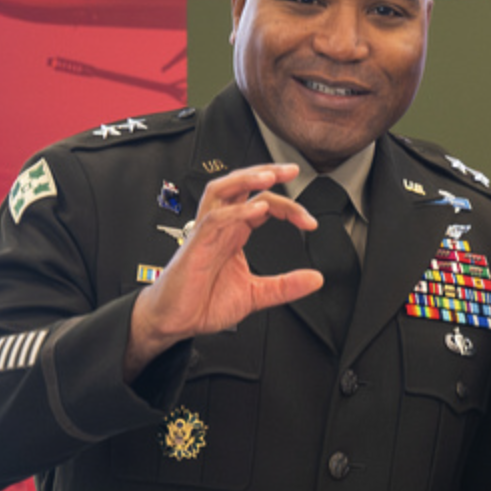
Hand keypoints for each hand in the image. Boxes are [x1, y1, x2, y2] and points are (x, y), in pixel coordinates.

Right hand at [124, 164, 322, 378]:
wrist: (173, 321)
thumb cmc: (202, 303)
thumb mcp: (255, 295)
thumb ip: (286, 286)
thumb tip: (317, 279)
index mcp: (235, 234)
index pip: (263, 204)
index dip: (289, 206)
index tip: (311, 222)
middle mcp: (221, 227)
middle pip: (241, 185)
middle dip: (267, 172)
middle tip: (293, 169)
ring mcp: (206, 233)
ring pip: (222, 190)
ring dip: (246, 179)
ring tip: (271, 176)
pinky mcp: (195, 246)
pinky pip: (214, 219)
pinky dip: (236, 212)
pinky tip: (256, 210)